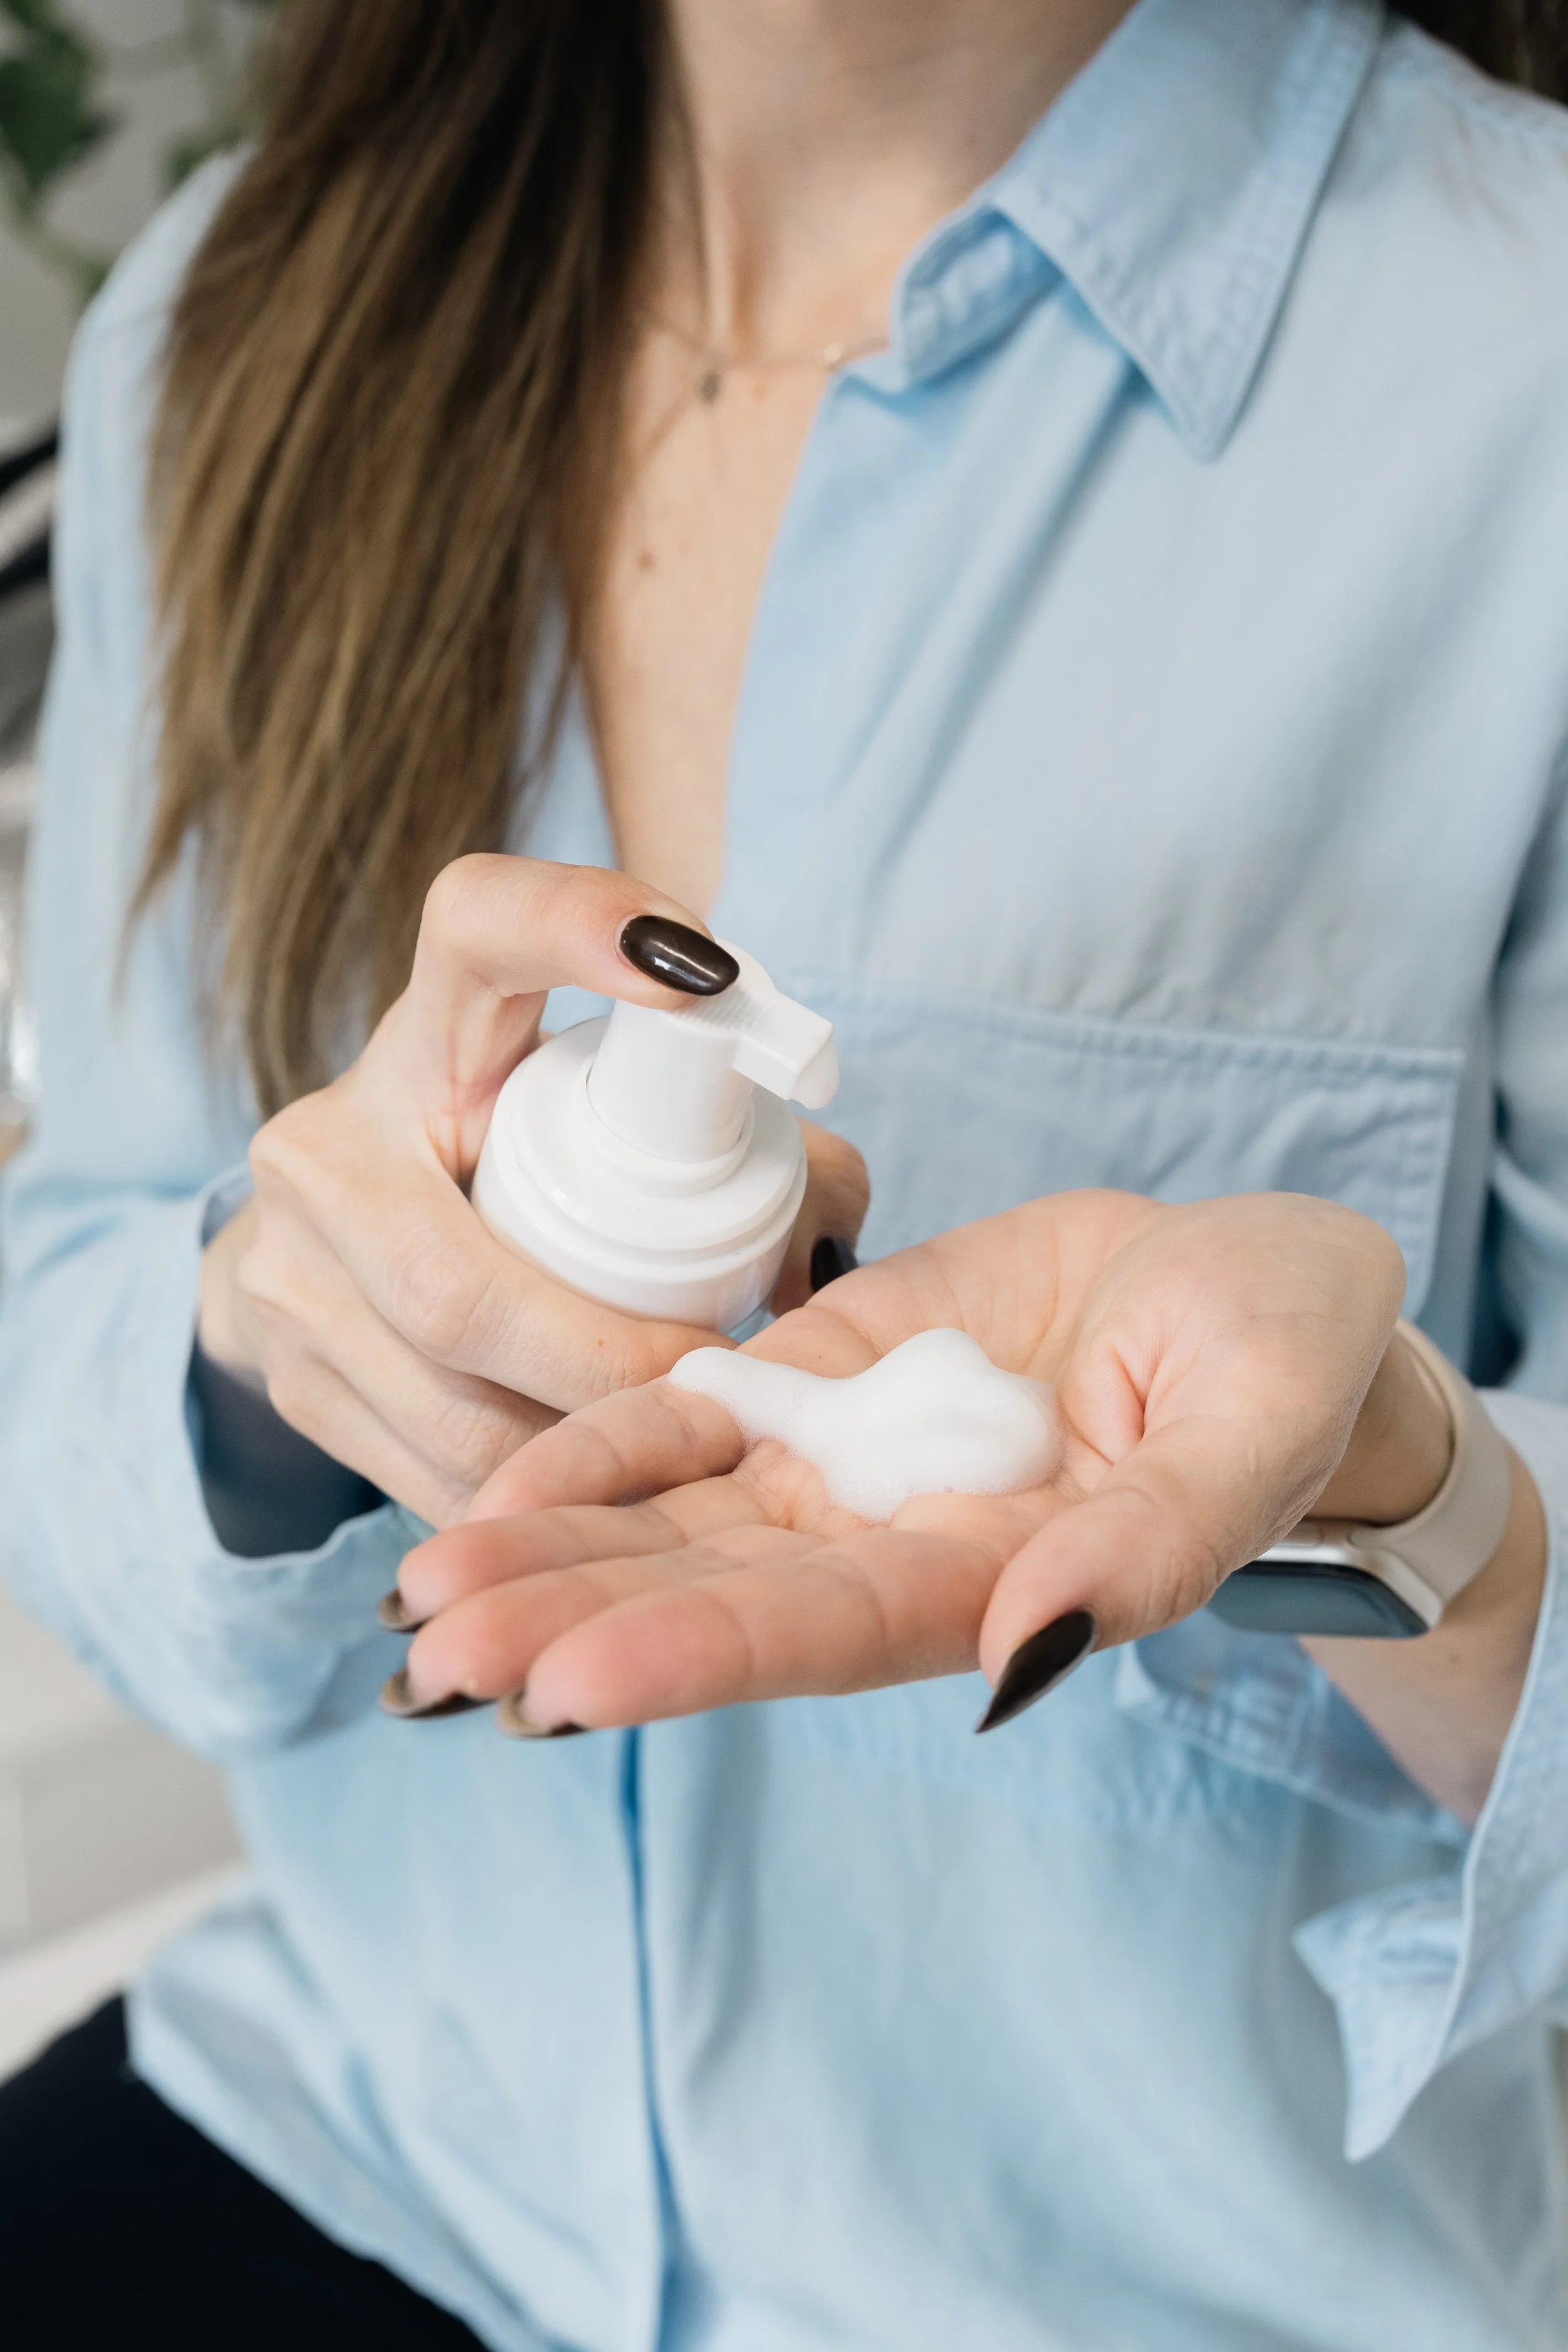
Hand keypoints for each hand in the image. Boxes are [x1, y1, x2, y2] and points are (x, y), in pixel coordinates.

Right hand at [198, 856, 867, 1526]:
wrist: (332, 1254)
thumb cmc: (519, 1171)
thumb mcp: (604, 1125)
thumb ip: (751, 1144)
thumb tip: (827, 1240)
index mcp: (433, 1037)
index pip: (479, 929)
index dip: (577, 927)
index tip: (697, 970)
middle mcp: (332, 1140)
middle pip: (466, 1289)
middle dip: (609, 1365)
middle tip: (715, 1384)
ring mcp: (290, 1268)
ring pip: (449, 1401)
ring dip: (581, 1449)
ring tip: (673, 1446)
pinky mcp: (290, 1377)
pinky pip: (427, 1469)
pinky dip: (531, 1489)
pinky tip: (593, 1484)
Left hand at [389, 1189, 1439, 1727]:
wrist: (1248, 1288)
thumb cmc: (1284, 1364)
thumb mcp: (1253, 1430)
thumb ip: (1152, 1540)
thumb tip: (1031, 1647)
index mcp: (995, 1582)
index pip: (822, 1635)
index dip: (693, 1655)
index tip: (559, 1686)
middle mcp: (894, 1544)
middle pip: (710, 1596)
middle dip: (568, 1620)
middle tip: (429, 1648)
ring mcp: (847, 1463)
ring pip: (676, 1520)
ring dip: (547, 1549)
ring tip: (418, 1587)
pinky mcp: (823, 1375)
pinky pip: (695, 1416)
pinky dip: (599, 1443)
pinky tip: (497, 1478)